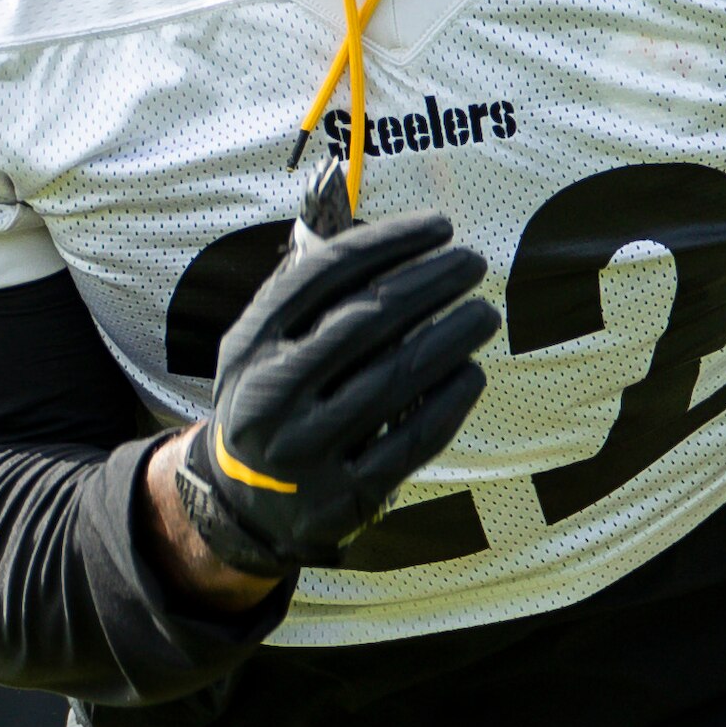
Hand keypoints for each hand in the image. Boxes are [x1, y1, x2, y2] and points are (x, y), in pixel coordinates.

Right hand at [171, 207, 499, 580]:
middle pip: (365, 320)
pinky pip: (411, 440)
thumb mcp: (259, 345)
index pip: (324, 274)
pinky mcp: (343, 495)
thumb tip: (364, 221)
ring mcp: (306, 449)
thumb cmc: (269, 399)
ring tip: (484, 313)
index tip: (439, 226)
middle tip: (472, 262)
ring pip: (395, 379)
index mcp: (249, 345)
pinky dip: (448, 401)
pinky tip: (472, 372)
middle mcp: (271, 394)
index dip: (388, 243)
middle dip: (429, 282)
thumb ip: (301, 288)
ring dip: (451, 337)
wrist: (242, 505)